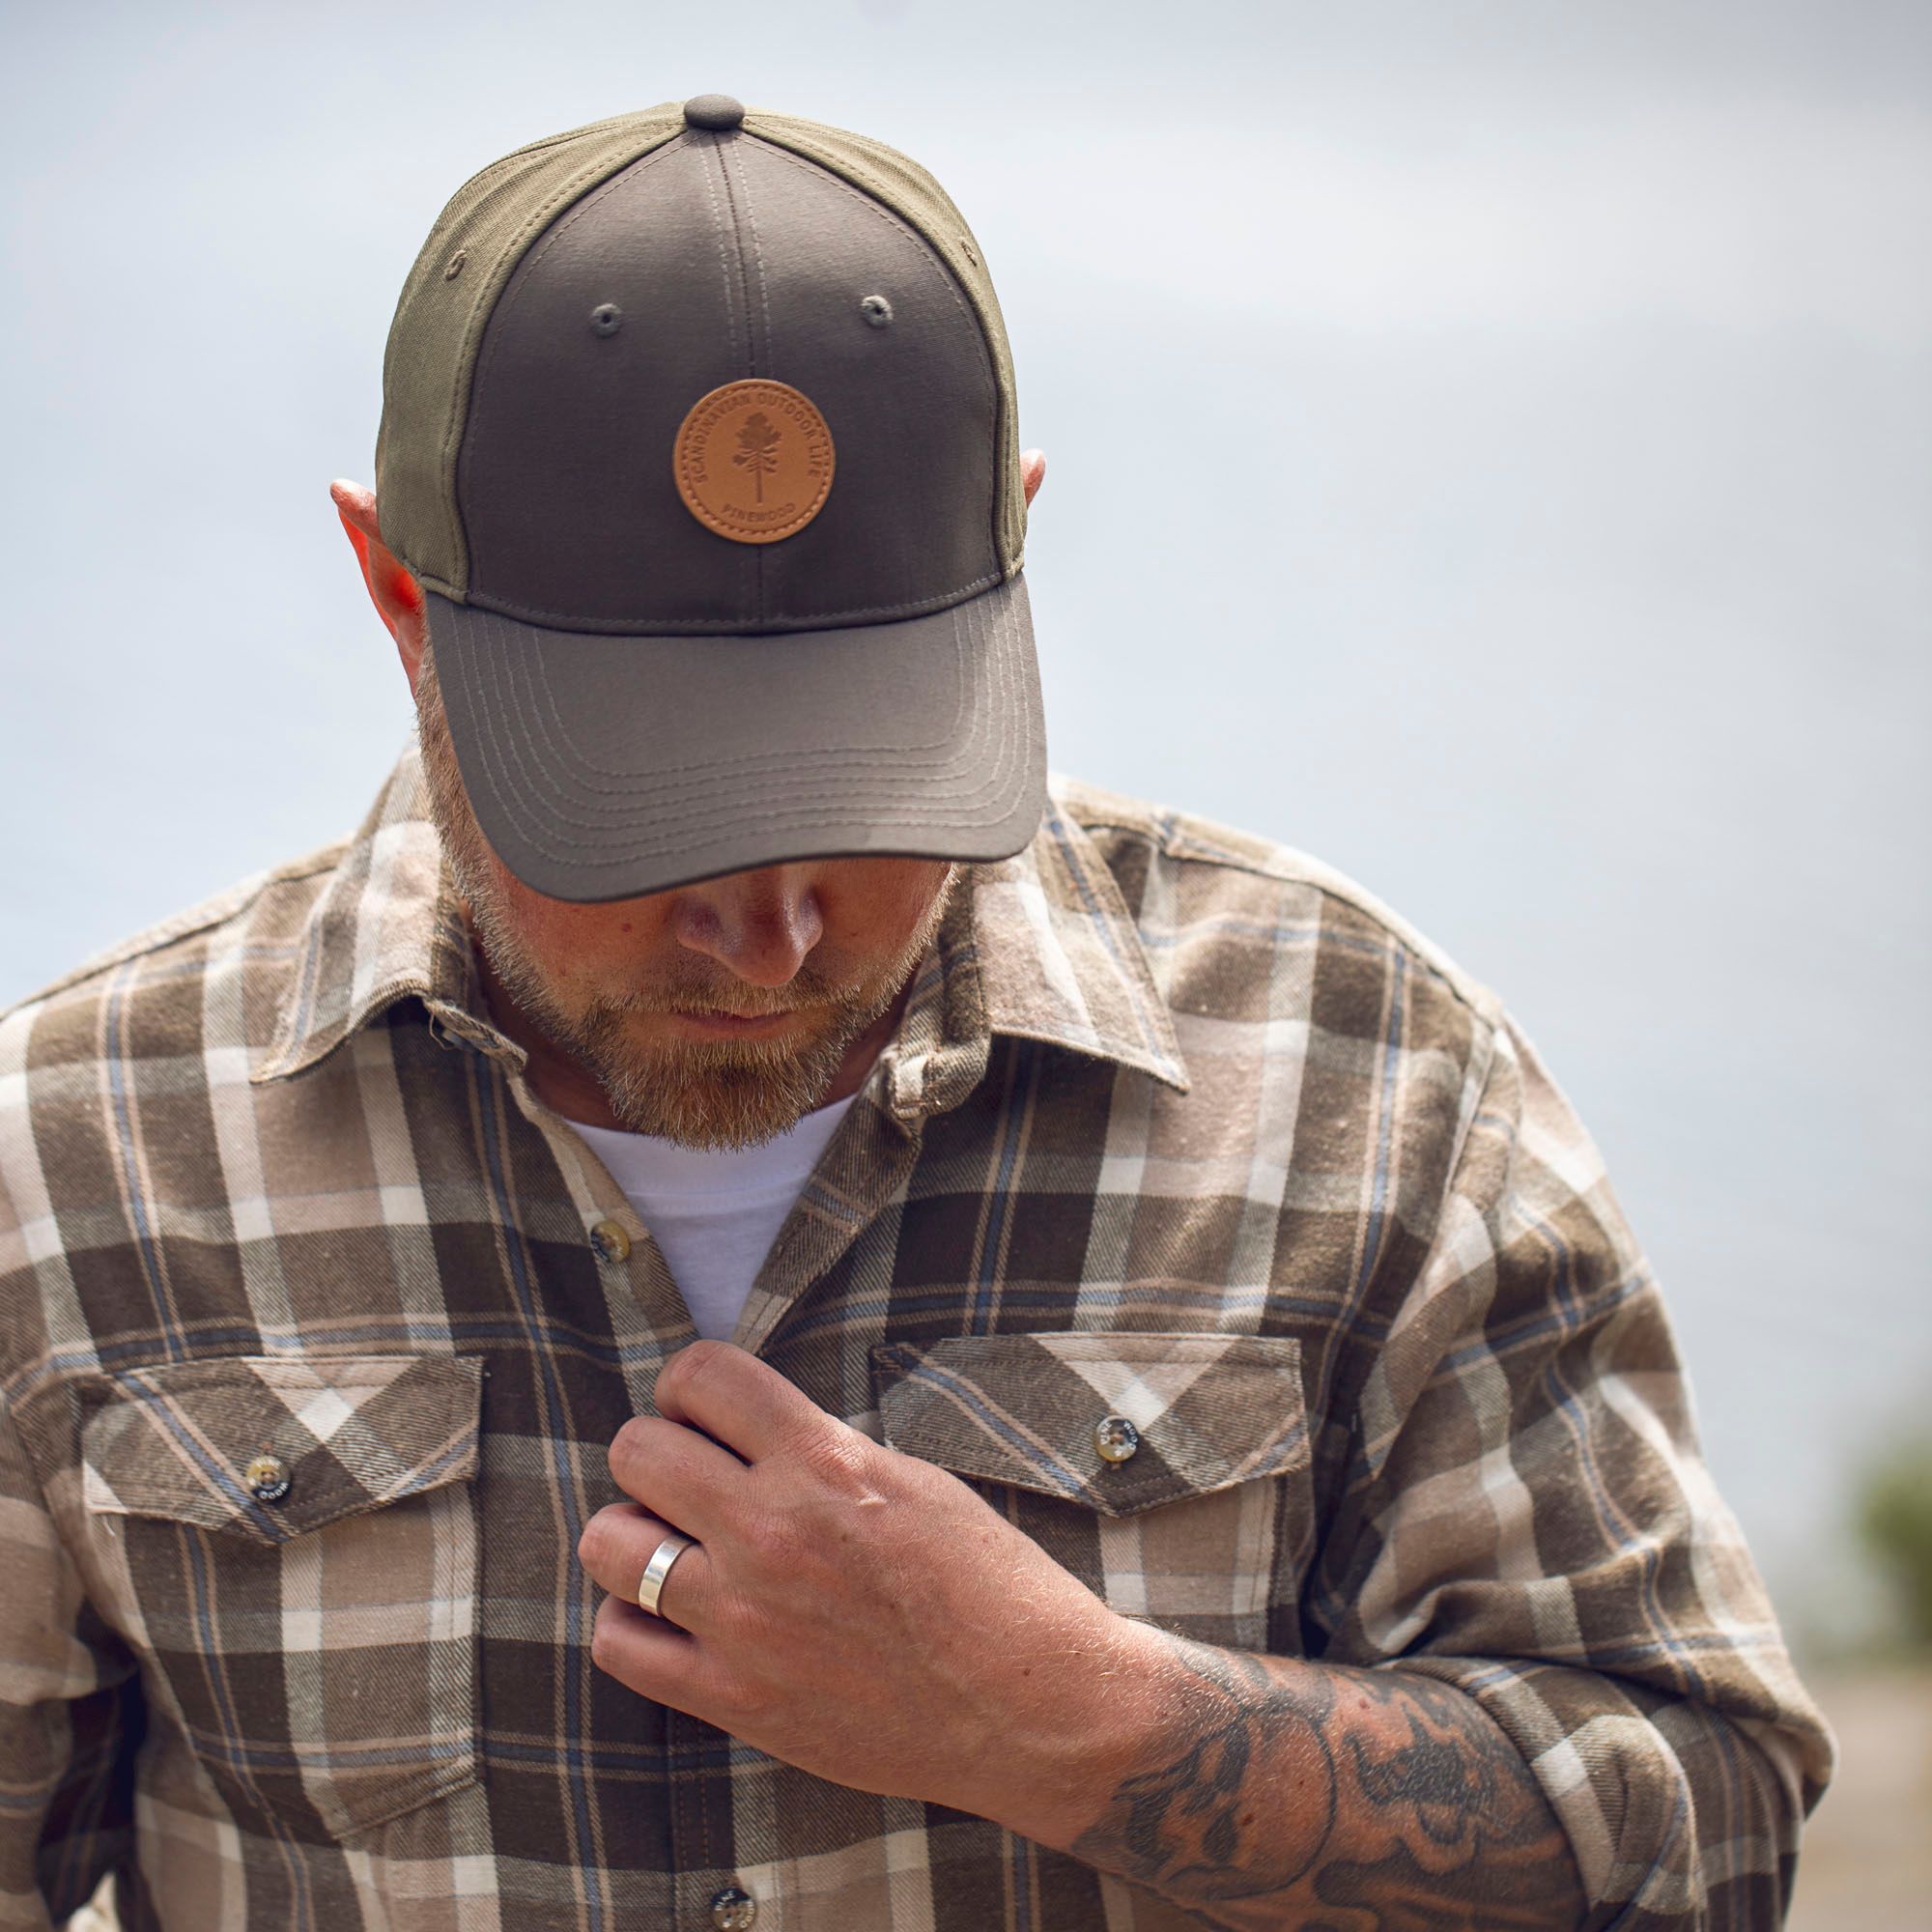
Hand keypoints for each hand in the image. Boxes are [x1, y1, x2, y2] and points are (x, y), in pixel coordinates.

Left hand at [576, 1340, 1149, 1826]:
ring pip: (608, 1544)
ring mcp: (743, 1619)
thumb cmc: (990, 1585)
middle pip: (637, 1450)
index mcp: (825, 1463)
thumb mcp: (913, 1481)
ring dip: (632, 1535)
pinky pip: (618, 1643)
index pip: (702, 1375)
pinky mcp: (734, 1698)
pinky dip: (632, 1622)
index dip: (692, 1387)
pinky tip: (674, 1617)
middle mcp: (772, 1530)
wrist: (1032, 1706)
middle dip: (657, 1452)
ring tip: (673, 1547)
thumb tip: (747, 1434)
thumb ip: (821, 1453)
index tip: (706, 1414)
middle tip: (690, 1480)